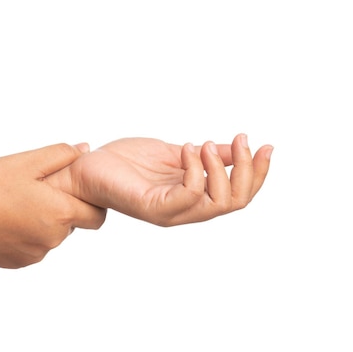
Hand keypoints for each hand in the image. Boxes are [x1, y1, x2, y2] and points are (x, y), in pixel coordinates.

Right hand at [0, 143, 106, 267]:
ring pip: (50, 236)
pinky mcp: (18, 263)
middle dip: (61, 208)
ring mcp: (35, 254)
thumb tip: (85, 150)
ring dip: (42, 221)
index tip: (73, 190)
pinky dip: (25, 234)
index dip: (90, 202)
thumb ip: (61, 155)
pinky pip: (32, 247)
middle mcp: (53, 239)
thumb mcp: (25, 162)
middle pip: (72, 224)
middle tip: (35, 191)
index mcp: (60, 213)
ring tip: (15, 203)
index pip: (97, 216)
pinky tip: (5, 220)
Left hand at [48, 134, 271, 226]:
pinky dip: (196, 171)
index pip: (237, 196)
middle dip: (249, 170)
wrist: (87, 167)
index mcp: (192, 197)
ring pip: (216, 203)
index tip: (265, 144)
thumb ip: (203, 156)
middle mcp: (185, 209)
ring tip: (205, 144)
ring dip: (222, 169)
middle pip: (235, 202)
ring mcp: (169, 211)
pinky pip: (188, 197)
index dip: (258, 173)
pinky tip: (185, 149)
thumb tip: (235, 148)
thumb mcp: (172, 154)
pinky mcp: (152, 207)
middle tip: (242, 140)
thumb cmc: (125, 162)